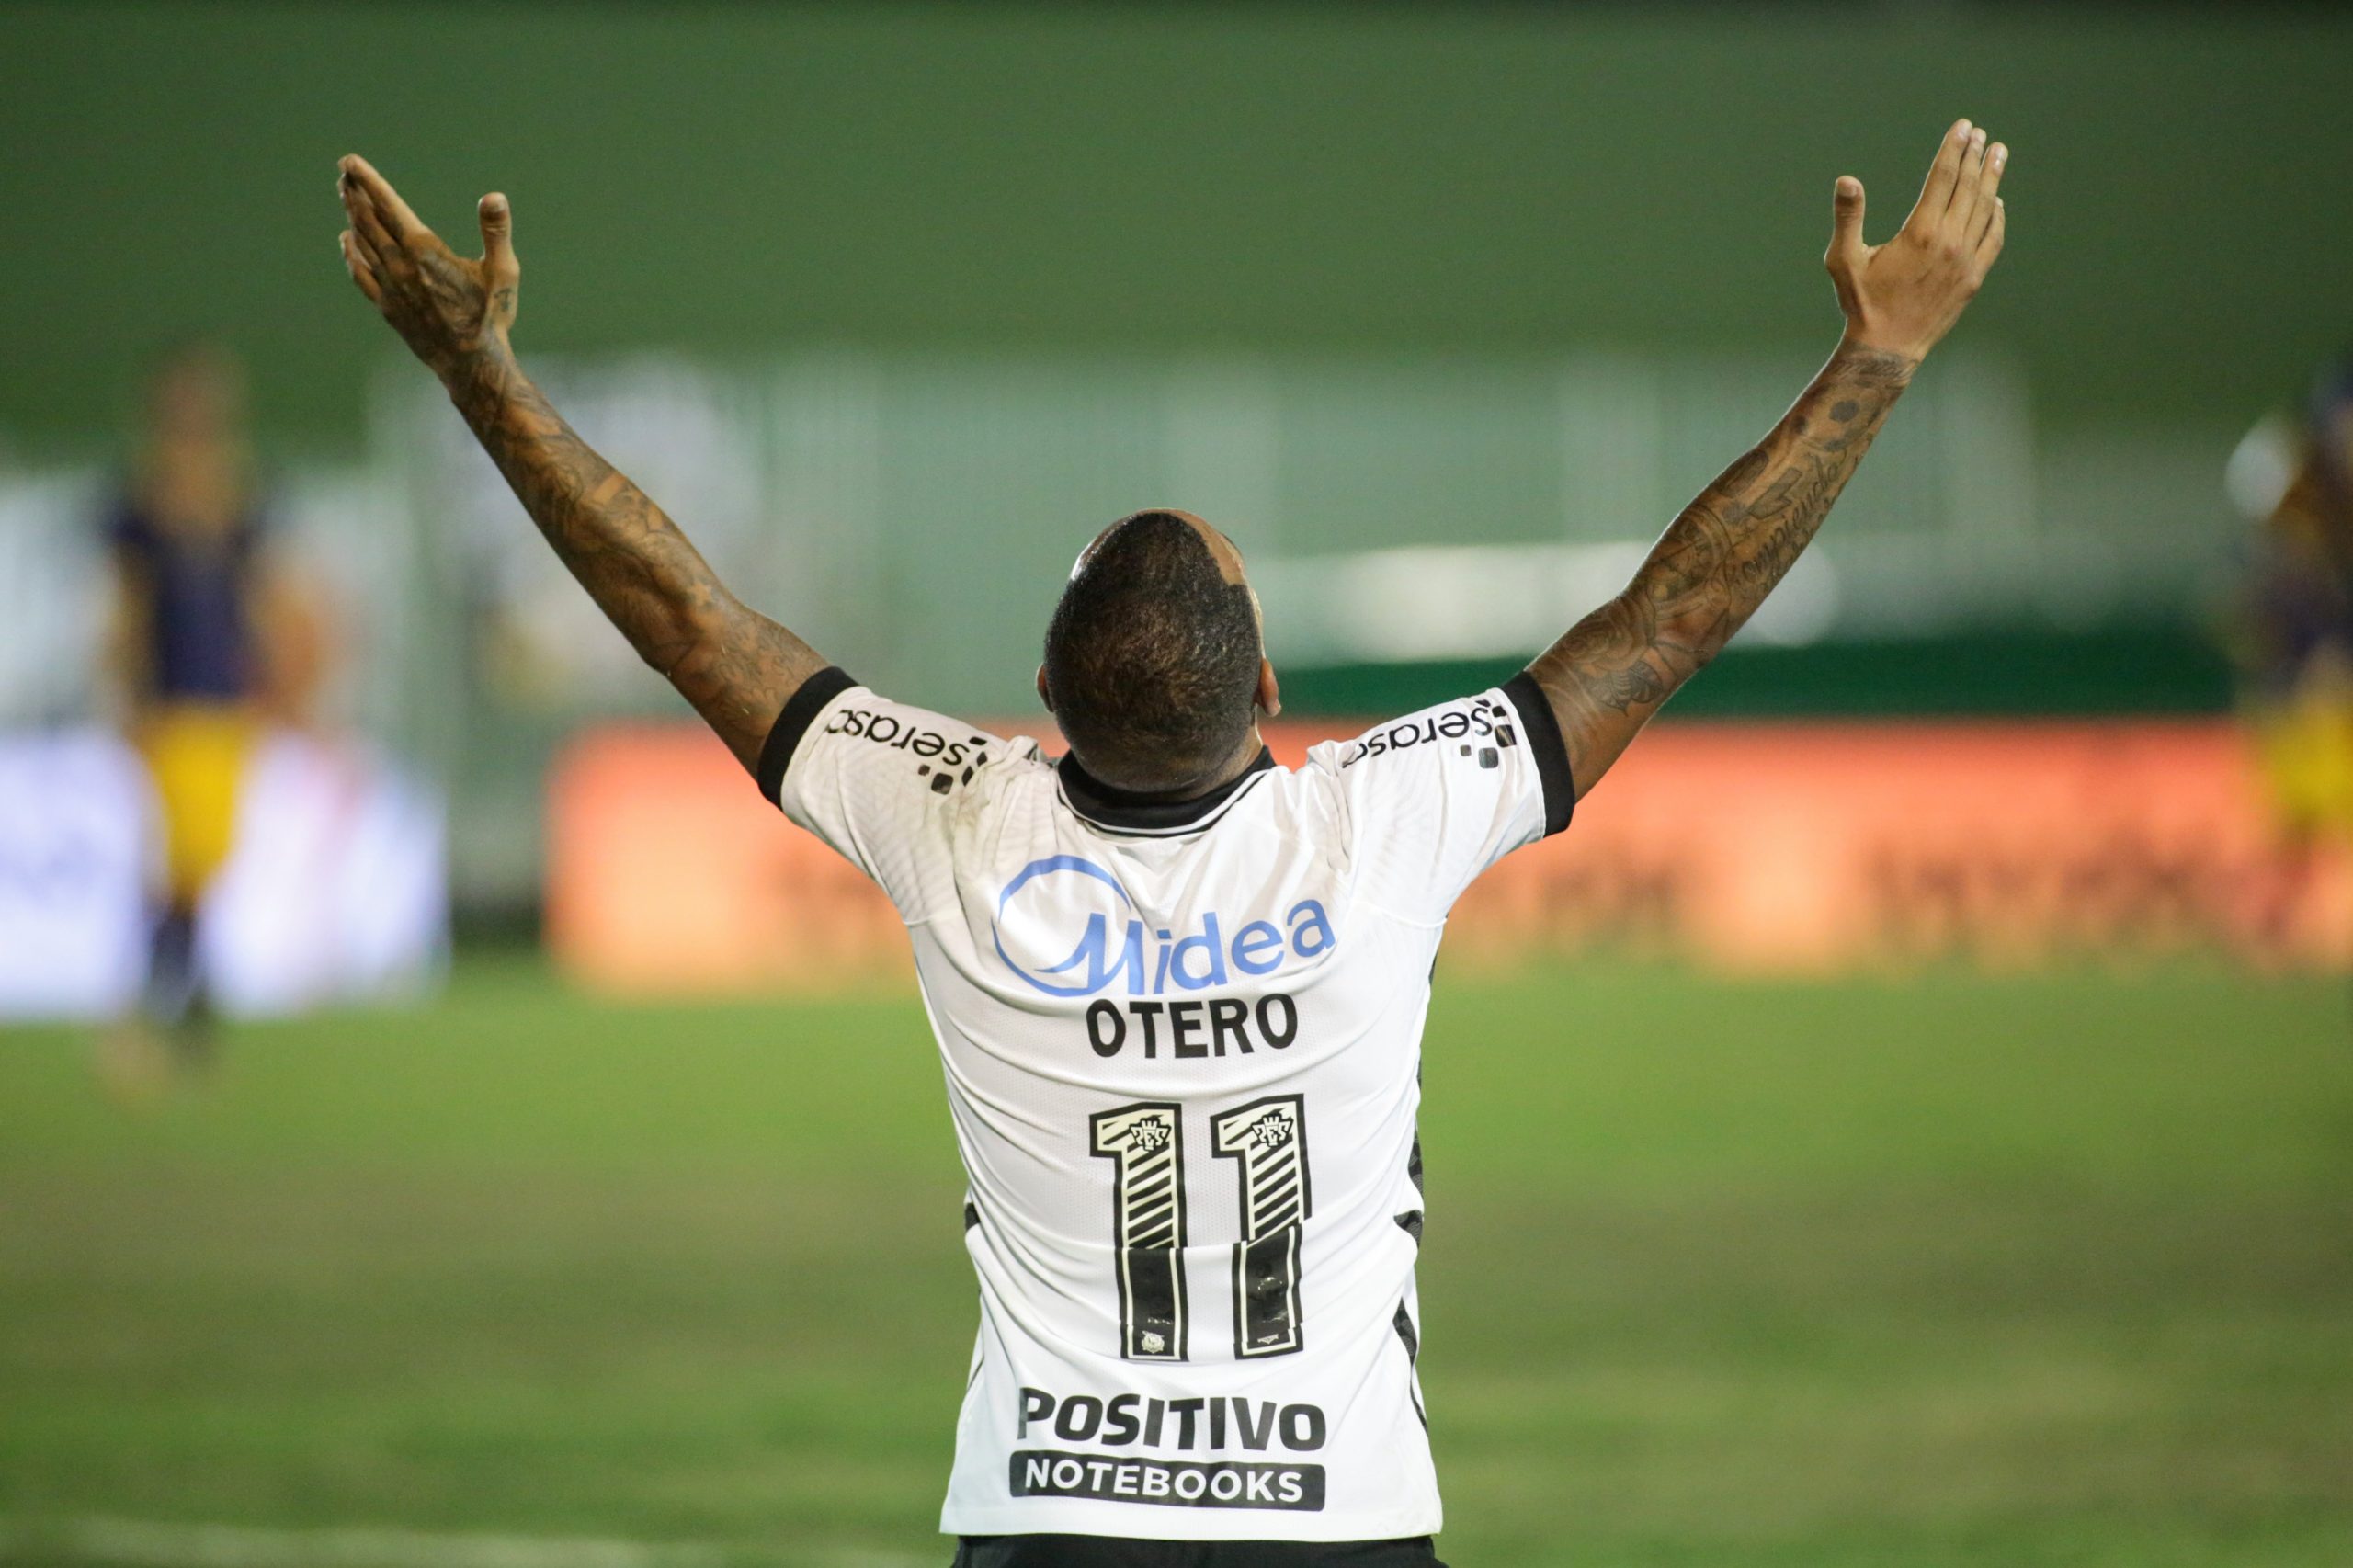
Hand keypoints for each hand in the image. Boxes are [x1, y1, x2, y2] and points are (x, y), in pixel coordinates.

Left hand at [337, 154, 519, 384]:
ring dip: (352, 216)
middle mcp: (399, 266)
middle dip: (354, 192)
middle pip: (368, 220)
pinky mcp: (387, 307)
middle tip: (345, 171)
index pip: (388, 206)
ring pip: (361, 243)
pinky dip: (351, 253)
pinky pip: (360, 273)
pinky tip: (347, 241)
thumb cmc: (490, 316)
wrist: (471, 365)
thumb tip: (494, 196)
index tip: (349, 161)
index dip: (367, 181)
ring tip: (345, 195)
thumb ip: (495, 231)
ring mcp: (390, 287)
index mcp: (424, 252)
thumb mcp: (502, 271)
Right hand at [1825, 120, 2007, 361]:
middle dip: (1975, 157)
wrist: (1887, 348)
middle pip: (1968, 188)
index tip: (1963, 127)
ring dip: (1992, 179)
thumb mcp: (1844, 259)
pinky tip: (1995, 202)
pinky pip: (1993, 239)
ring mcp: (1966, 261)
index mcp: (1920, 232)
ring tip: (1997, 154)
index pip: (1943, 178)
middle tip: (1980, 135)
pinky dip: (1996, 217)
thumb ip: (1848, 217)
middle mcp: (1949, 243)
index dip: (1954, 149)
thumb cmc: (1861, 302)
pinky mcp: (1974, 278)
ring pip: (1985, 209)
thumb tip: (1847, 180)